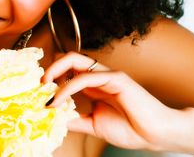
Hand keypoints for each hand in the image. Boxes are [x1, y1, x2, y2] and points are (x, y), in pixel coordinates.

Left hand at [43, 52, 182, 151]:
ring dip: (55, 71)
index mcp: (92, 84)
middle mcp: (97, 76)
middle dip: (51, 67)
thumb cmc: (130, 128)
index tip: (39, 89)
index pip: (67, 70)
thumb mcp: (93, 124)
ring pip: (75, 60)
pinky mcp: (115, 78)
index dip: (52, 75)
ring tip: (44, 86)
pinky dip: (68, 87)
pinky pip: (86, 77)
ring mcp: (106, 75)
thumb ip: (75, 119)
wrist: (154, 135)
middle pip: (69, 59)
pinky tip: (59, 98)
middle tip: (39, 83)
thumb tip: (55, 118)